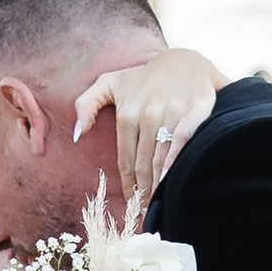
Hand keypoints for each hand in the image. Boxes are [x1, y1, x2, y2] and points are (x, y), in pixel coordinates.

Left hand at [72, 49, 220, 215]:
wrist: (185, 59)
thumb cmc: (144, 76)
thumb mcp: (109, 83)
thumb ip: (86, 104)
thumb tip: (77, 135)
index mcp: (127, 111)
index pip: (125, 158)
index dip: (128, 184)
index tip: (130, 202)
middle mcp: (147, 113)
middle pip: (144, 163)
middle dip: (143, 191)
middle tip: (145, 211)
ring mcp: (171, 112)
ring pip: (161, 157)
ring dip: (158, 184)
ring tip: (157, 204)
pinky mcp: (194, 110)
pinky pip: (183, 142)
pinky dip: (176, 163)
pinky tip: (172, 181)